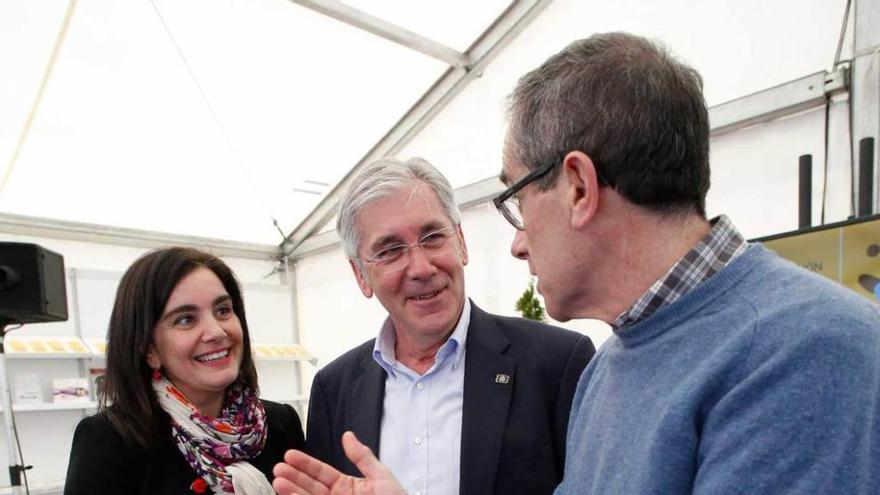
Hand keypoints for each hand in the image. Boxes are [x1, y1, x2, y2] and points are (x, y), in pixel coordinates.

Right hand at [272, 431, 405, 494]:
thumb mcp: (380, 477)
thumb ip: (362, 457)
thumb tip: (347, 435)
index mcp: (346, 486)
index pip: (321, 472)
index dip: (305, 464)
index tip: (290, 455)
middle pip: (310, 487)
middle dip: (294, 478)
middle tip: (278, 468)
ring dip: (293, 492)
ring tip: (279, 482)